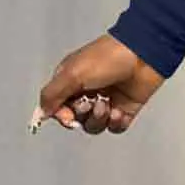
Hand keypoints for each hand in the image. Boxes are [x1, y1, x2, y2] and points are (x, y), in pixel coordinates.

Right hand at [31, 34, 164, 135]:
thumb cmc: (108, 58)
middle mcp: (87, 93)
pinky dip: (116, 123)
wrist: (143, 56)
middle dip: (83, 115)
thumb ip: (52, 94)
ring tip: (108, 105)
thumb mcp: (73, 74)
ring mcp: (106, 101)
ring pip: (94, 126)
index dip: (63, 116)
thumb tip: (41, 113)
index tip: (69, 116)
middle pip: (76, 120)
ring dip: (99, 119)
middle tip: (92, 102)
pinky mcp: (124, 109)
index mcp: (71, 82)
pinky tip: (120, 111)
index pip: (58, 108)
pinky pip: (115, 128)